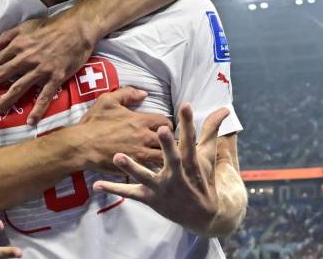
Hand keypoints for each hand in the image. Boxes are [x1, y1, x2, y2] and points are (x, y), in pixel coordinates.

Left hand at [0, 15, 98, 123]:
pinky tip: (30, 121)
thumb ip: (8, 35)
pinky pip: (44, 96)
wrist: (77, 29)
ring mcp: (41, 69)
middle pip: (3, 75)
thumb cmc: (52, 26)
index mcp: (18, 46)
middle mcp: (26, 59)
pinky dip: (37, 110)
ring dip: (6, 101)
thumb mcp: (27, 26)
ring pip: (19, 88)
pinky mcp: (55, 77)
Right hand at [72, 87, 171, 173]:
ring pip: (164, 158)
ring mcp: (140, 155)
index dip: (168, 124)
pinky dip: (154, 170)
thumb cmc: (93, 123)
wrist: (81, 146)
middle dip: (171, 142)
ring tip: (166, 158)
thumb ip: (127, 93)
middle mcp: (144, 138)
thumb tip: (144, 93)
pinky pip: (151, 170)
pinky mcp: (133, 168)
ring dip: (165, 157)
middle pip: (169, 141)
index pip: (166, 121)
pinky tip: (154, 170)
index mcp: (140, 120)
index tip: (164, 128)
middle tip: (168, 144)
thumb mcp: (108, 100)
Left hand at [92, 103, 228, 235]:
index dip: (189, 122)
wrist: (203, 216)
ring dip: (131, 168)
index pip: (191, 139)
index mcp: (191, 162)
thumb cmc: (202, 179)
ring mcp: (162, 188)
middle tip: (162, 130)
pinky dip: (114, 189)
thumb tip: (225, 109)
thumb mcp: (208, 156)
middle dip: (168, 145)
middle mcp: (177, 175)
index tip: (186, 105)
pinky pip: (130, 193)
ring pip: (146, 177)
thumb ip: (211, 131)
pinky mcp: (150, 199)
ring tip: (117, 156)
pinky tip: (97, 185)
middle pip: (173, 158)